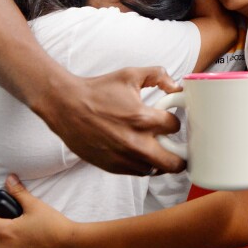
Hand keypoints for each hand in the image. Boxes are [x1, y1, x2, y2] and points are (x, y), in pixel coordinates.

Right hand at [41, 66, 185, 174]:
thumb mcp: (130, 75)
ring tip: (155, 148)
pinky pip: (138, 172)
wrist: (67, 107)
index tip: (168, 119)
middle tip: (178, 148)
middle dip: (180, 155)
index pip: (175, 127)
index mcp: (142, 119)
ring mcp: (124, 158)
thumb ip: (158, 75)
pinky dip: (142, 164)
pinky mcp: (113, 167)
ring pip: (156, 169)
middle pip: (174, 163)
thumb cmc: (98, 90)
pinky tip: (138, 151)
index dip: (174, 121)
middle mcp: (136, 143)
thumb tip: (176, 86)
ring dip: (159, 160)